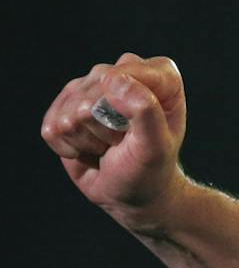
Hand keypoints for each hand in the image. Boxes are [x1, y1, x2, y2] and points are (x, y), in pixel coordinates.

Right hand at [40, 53, 189, 225]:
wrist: (132, 194)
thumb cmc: (150, 170)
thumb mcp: (156, 146)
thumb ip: (144, 110)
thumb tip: (113, 78)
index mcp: (159, 75)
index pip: (120, 76)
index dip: (122, 112)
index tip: (138, 132)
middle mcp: (123, 72)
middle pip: (90, 95)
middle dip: (104, 129)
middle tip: (123, 142)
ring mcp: (91, 87)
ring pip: (67, 112)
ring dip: (86, 140)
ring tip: (108, 146)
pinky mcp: (65, 105)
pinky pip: (50, 126)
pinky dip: (67, 147)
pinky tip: (88, 150)